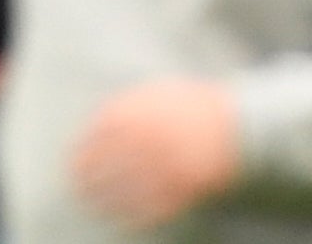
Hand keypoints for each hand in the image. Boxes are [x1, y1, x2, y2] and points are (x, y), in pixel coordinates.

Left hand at [70, 78, 241, 225]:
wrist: (239, 124)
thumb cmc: (191, 106)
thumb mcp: (158, 93)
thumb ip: (127, 107)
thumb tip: (93, 128)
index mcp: (143, 111)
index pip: (99, 135)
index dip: (83, 152)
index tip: (72, 163)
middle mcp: (154, 136)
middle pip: (109, 162)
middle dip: (89, 177)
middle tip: (77, 188)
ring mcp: (171, 162)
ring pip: (129, 187)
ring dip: (108, 199)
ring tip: (95, 206)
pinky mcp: (188, 186)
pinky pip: (157, 205)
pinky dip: (137, 215)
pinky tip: (125, 219)